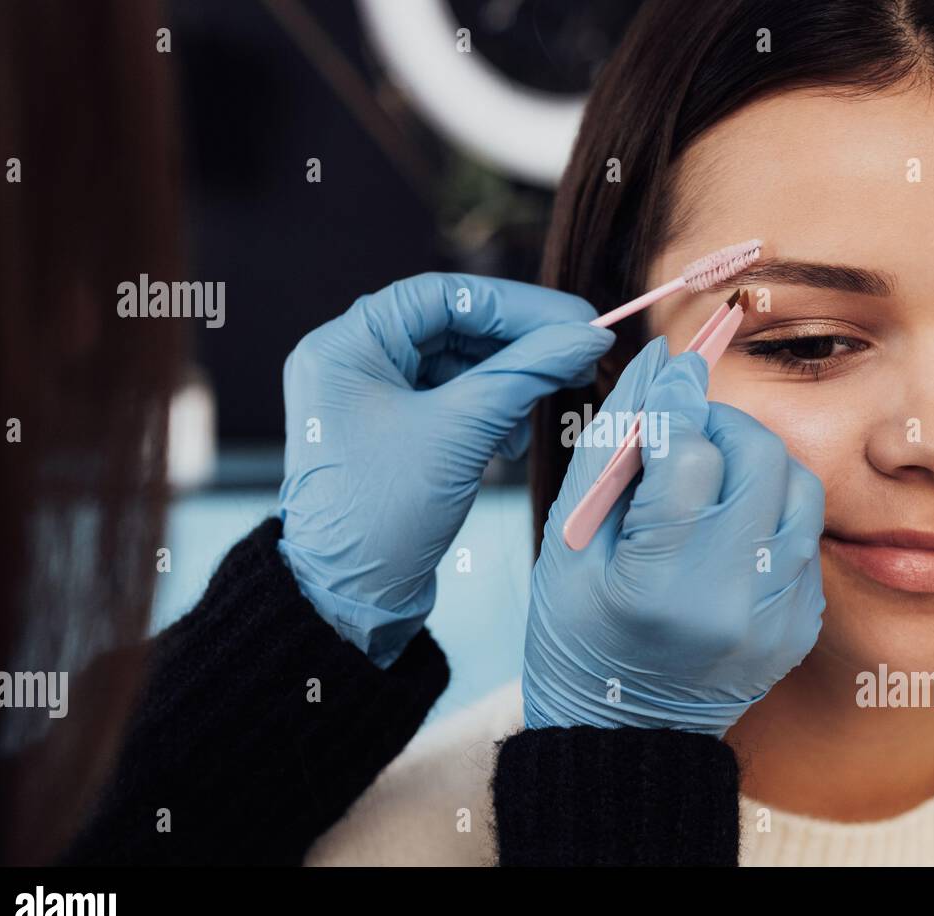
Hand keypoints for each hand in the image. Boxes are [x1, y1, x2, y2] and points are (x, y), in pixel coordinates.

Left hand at [278, 274, 613, 666]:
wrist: (348, 600)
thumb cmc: (383, 515)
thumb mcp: (462, 433)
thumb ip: (526, 374)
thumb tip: (588, 336)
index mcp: (346, 346)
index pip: (443, 296)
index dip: (517, 305)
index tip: (576, 319)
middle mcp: (352, 362)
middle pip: (454, 327)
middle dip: (520, 346)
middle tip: (581, 355)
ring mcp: (371, 398)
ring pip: (459, 365)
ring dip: (509, 382)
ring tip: (549, 403)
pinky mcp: (393, 432)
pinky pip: (453, 401)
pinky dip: (491, 412)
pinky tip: (513, 442)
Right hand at [523, 336, 825, 736]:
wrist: (627, 733)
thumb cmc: (578, 632)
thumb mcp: (571, 541)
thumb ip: (612, 446)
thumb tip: (658, 365)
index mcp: (660, 585)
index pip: (691, 454)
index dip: (680, 401)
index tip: (673, 371)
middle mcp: (733, 602)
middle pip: (760, 458)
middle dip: (722, 426)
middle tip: (687, 434)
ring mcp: (777, 617)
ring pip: (798, 486)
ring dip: (755, 462)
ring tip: (709, 480)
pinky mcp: (801, 622)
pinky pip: (804, 532)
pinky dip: (769, 510)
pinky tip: (728, 528)